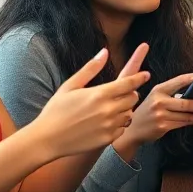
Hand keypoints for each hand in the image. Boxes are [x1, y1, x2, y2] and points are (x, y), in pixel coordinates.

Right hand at [33, 45, 150, 158]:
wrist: (47, 139)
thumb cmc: (56, 110)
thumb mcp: (70, 85)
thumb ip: (91, 68)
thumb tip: (105, 51)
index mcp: (99, 94)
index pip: (129, 83)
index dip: (139, 78)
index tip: (145, 75)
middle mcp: (108, 110)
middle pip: (133, 98)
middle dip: (130, 94)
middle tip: (120, 94)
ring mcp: (109, 125)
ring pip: (130, 113)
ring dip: (125, 109)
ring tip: (109, 109)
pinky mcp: (108, 139)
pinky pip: (123, 128)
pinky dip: (118, 124)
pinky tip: (104, 123)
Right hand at [116, 71, 192, 149]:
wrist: (133, 129)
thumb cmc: (147, 111)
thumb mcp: (155, 97)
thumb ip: (171, 92)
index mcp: (158, 90)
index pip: (179, 81)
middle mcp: (159, 101)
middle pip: (186, 102)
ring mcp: (161, 115)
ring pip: (186, 115)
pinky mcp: (163, 126)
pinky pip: (183, 123)